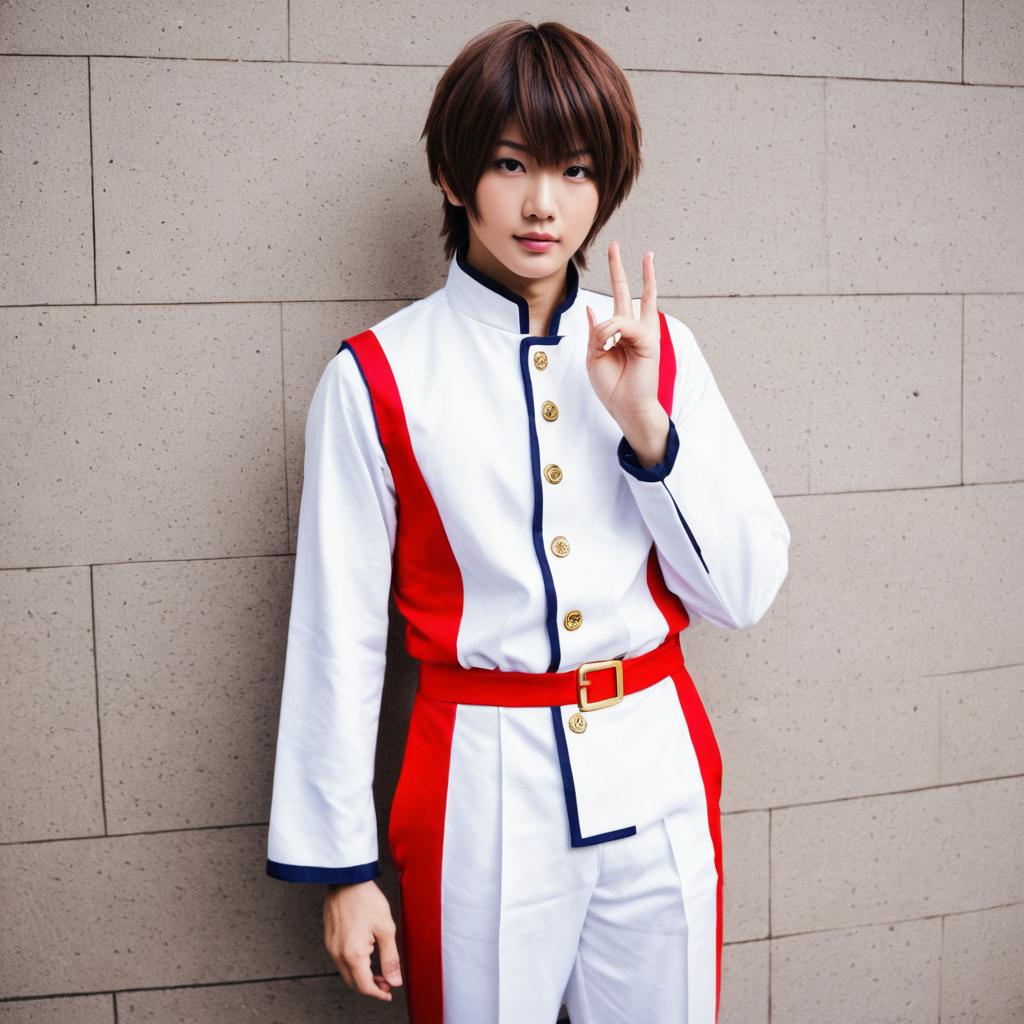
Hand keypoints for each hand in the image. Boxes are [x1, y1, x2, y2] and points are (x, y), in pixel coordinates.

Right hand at [324, 879, 402, 1001]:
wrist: (346, 878)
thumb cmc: (366, 899)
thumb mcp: (385, 928)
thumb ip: (390, 958)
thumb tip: (395, 981)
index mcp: (352, 954)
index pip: (365, 986)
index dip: (379, 993)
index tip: (389, 993)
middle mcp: (338, 954)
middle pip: (353, 982)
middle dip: (371, 986)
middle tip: (387, 981)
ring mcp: (331, 946)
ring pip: (346, 972)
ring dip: (362, 975)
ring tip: (378, 968)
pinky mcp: (329, 938)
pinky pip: (341, 960)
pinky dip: (354, 964)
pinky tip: (366, 954)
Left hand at [585, 240, 663, 433]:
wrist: (626, 407)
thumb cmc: (612, 387)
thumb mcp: (593, 357)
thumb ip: (594, 333)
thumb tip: (593, 309)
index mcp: (621, 332)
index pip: (619, 298)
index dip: (618, 275)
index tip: (615, 253)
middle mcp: (634, 329)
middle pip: (628, 291)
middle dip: (621, 268)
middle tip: (616, 244)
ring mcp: (643, 333)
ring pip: (622, 312)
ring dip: (607, 329)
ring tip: (607, 348)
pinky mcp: (649, 341)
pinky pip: (626, 326)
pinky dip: (613, 333)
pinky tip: (610, 345)